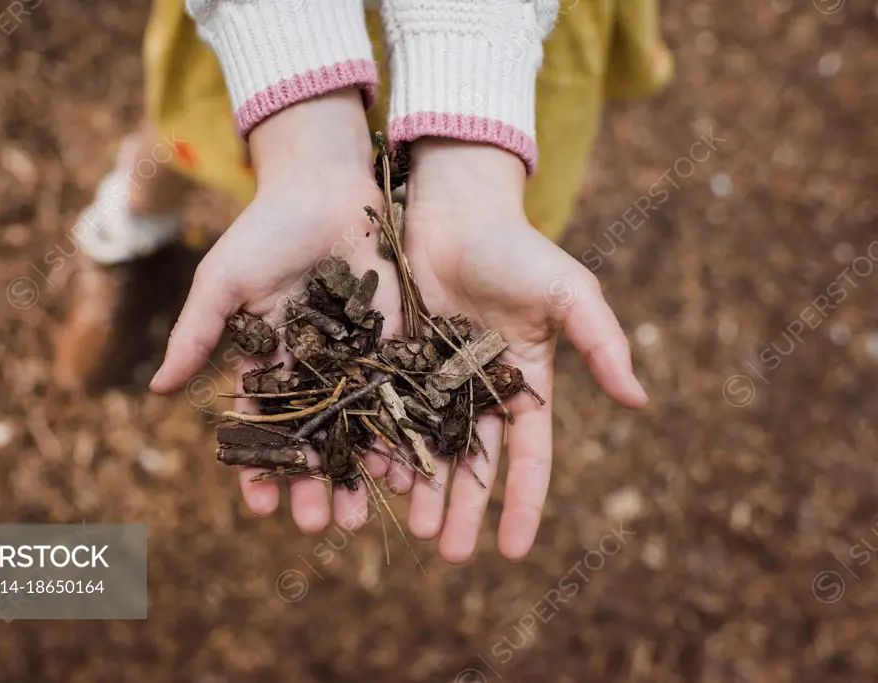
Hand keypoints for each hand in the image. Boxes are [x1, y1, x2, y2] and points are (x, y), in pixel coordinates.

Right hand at [149, 90, 401, 533]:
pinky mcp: (392, 340)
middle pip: (311, 438)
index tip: (261, 508)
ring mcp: (353, 358)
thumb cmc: (264, 231)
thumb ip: (197, 336)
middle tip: (316, 526)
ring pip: (355, 427)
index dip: (259, 467)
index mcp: (267, 360)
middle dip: (312, 484)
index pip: (261, 426)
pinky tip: (402, 468)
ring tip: (360, 515)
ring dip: (356, 472)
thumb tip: (157, 389)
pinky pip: (396, 393)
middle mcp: (310, 368)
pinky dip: (398, 431)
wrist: (325, 187)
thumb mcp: (223, 284)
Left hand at [385, 140, 648, 562]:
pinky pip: (390, 413)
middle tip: (448, 556)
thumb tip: (639, 401)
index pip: (528, 457)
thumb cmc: (517, 248)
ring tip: (414, 531)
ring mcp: (435, 377)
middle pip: (474, 463)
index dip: (523, 505)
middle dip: (464, 511)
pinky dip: (386, 446)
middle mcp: (480, 389)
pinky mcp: (397, 360)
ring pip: (429, 446)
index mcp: (524, 382)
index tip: (514, 552)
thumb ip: (601, 344)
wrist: (454, 210)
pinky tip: (375, 478)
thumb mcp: (569, 293)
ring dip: (424, 490)